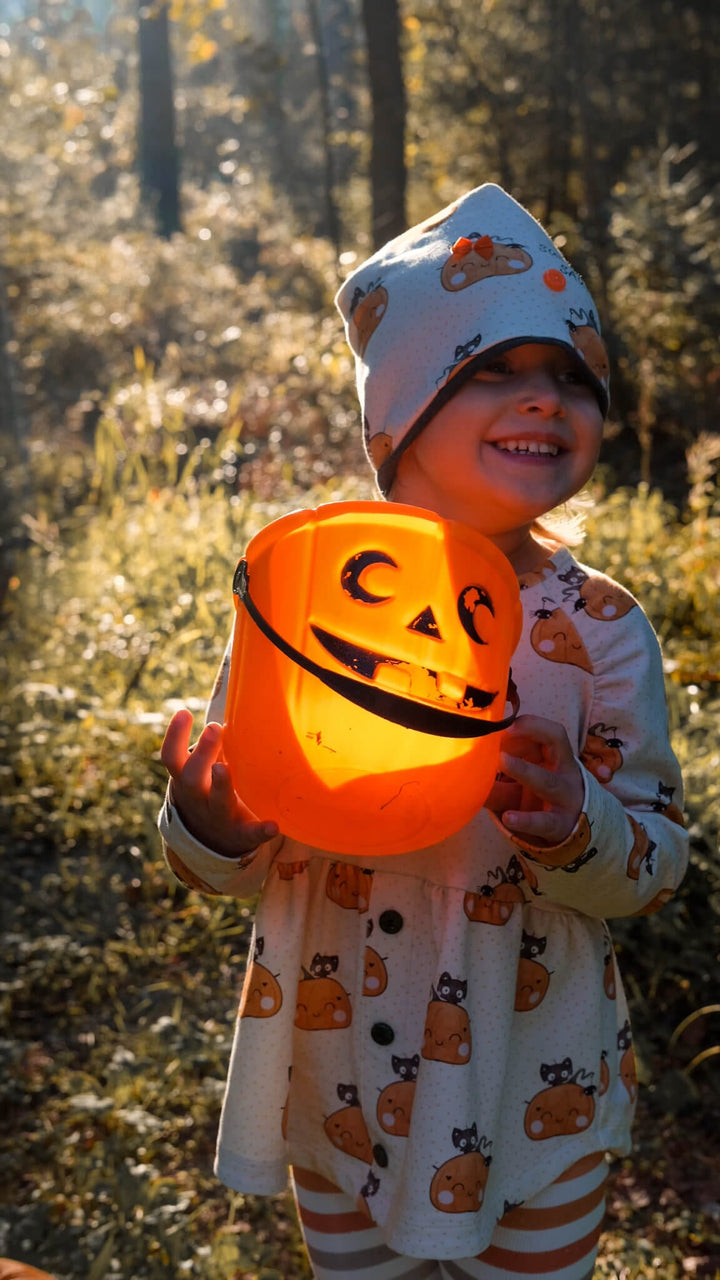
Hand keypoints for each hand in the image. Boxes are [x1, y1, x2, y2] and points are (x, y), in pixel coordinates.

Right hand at [160, 709, 278, 857]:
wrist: (210, 841)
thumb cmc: (206, 791)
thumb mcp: (197, 772)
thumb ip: (207, 746)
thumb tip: (232, 699)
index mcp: (186, 781)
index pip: (171, 758)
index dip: (174, 736)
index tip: (184, 712)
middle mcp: (198, 798)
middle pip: (192, 778)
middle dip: (202, 753)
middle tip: (215, 728)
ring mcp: (218, 816)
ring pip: (216, 802)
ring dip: (220, 785)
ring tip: (224, 767)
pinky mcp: (240, 833)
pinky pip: (249, 833)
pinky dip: (260, 831)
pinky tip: (274, 825)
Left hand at [485, 714, 583, 846]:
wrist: (565, 830)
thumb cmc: (538, 794)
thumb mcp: (521, 778)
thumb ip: (498, 768)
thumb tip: (463, 759)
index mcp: (557, 756)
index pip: (551, 733)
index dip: (531, 725)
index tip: (505, 724)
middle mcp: (565, 773)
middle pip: (553, 747)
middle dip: (526, 737)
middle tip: (499, 734)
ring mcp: (566, 799)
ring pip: (547, 782)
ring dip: (524, 770)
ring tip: (502, 761)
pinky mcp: (560, 825)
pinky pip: (545, 821)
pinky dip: (526, 820)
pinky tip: (508, 818)